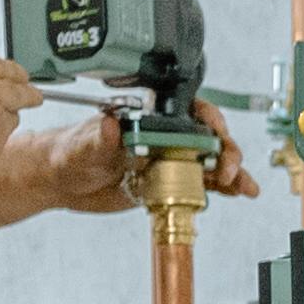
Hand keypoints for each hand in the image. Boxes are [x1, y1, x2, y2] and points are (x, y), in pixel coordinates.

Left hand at [1, 102, 261, 217]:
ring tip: (243, 186)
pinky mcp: (168, 182)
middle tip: (225, 169)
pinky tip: (239, 193)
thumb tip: (111, 127)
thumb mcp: (83, 145)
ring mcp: (169, 159)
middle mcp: (164, 135)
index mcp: (148, 118)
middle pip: (207, 136)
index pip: (188, 110)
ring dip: (231, 172)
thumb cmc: (69, 153)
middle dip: (224, 150)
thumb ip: (99, 137)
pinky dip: (222, 188)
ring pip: (209, 161)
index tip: (215, 132)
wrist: (60, 181)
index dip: (208, 119)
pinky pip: (200, 183)